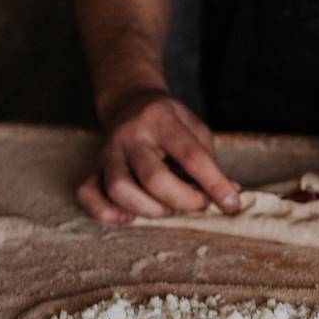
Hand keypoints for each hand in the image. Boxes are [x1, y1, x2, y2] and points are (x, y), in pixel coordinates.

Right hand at [77, 92, 239, 224]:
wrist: (130, 102)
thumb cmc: (171, 122)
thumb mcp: (196, 130)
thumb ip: (211, 162)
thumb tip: (231, 196)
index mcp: (162, 120)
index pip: (192, 156)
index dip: (215, 184)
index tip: (231, 203)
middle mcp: (131, 135)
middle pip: (154, 178)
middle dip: (183, 201)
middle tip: (197, 204)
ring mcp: (108, 152)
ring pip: (119, 190)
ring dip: (150, 209)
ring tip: (168, 209)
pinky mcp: (93, 168)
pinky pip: (87, 195)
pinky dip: (107, 213)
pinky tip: (130, 217)